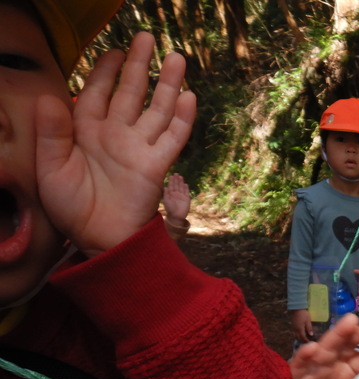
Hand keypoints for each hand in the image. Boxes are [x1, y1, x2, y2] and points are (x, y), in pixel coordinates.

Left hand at [35, 32, 195, 255]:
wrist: (97, 240)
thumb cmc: (71, 208)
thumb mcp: (49, 169)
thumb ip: (52, 134)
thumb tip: (52, 97)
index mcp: (86, 132)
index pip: (98, 93)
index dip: (106, 71)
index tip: (114, 51)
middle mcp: (115, 136)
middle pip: (131, 93)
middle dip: (140, 65)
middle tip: (148, 38)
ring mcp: (138, 149)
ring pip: (156, 110)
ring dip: (167, 84)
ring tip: (177, 58)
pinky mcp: (155, 166)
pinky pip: (171, 139)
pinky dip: (181, 120)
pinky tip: (189, 98)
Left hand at [163, 173, 190, 222]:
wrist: (176, 217)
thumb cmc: (170, 209)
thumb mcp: (166, 201)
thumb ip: (166, 194)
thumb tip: (165, 187)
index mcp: (171, 194)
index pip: (171, 186)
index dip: (171, 181)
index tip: (171, 176)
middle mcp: (176, 194)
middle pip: (176, 185)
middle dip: (176, 180)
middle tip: (176, 174)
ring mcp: (182, 196)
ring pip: (181, 187)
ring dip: (181, 182)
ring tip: (181, 177)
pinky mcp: (187, 199)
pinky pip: (186, 192)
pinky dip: (186, 188)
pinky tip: (185, 184)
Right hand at [288, 314, 358, 378]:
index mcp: (347, 368)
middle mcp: (333, 360)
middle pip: (348, 344)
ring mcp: (314, 362)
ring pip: (327, 344)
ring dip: (338, 333)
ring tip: (351, 321)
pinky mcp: (296, 369)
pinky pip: (301, 360)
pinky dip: (305, 353)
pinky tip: (313, 347)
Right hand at [290, 309, 314, 342]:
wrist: (296, 308)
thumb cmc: (303, 314)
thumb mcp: (308, 320)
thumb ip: (309, 328)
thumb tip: (311, 335)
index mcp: (300, 329)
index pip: (303, 337)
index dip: (306, 341)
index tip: (310, 343)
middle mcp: (295, 329)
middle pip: (298, 338)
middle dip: (303, 341)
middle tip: (307, 342)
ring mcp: (293, 328)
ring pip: (295, 336)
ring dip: (299, 339)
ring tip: (304, 340)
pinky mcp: (292, 326)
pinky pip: (294, 333)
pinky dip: (297, 336)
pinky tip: (300, 335)